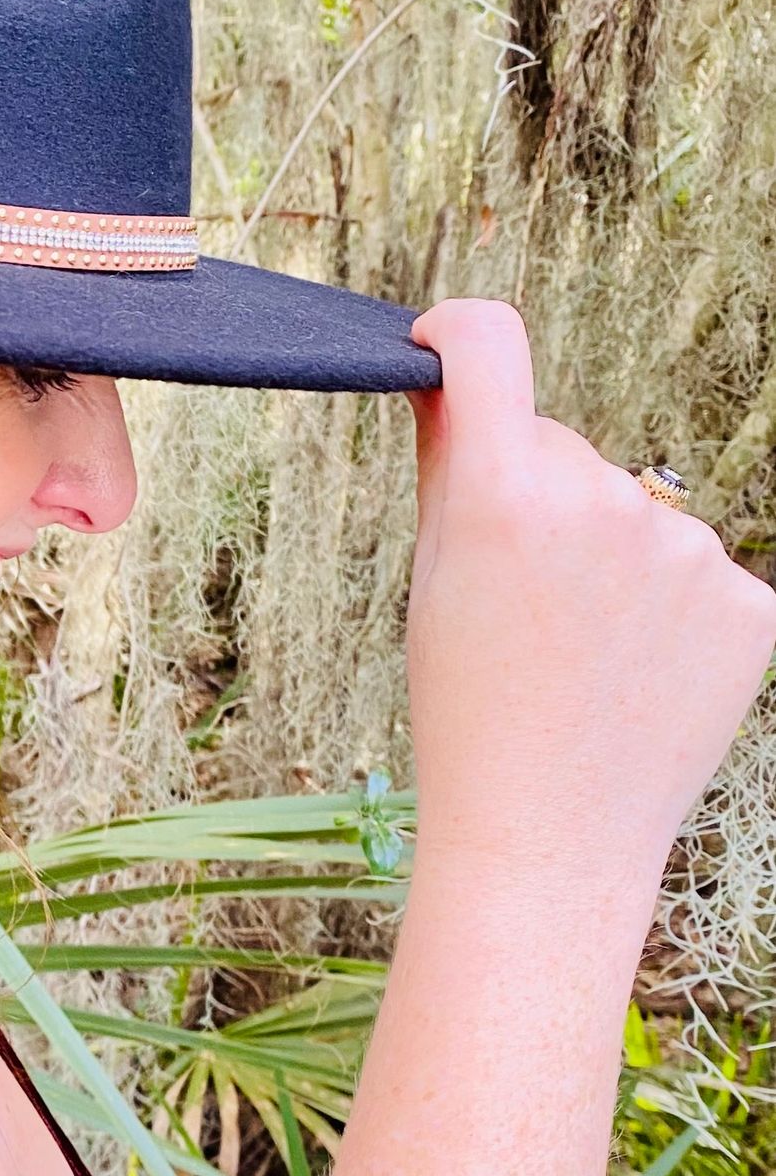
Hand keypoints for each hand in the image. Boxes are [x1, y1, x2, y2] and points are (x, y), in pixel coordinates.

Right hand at [403, 299, 775, 882]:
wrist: (547, 842)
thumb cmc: (468, 716)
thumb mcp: (432, 584)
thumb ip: (445, 463)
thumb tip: (444, 379)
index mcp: (504, 496)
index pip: (488, 344)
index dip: (456, 333)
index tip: (444, 348)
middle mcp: (606, 505)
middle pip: (564, 450)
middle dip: (535, 499)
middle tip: (516, 606)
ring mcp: (691, 554)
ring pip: (634, 514)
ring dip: (607, 560)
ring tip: (580, 656)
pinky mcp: (751, 604)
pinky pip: (694, 574)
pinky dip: (666, 612)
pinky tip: (635, 675)